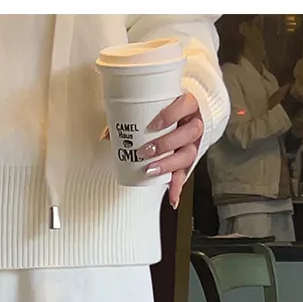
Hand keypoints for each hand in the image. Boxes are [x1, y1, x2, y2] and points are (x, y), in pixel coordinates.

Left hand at [141, 95, 203, 209]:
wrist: (187, 113)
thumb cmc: (167, 108)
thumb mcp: (153, 107)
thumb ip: (130, 116)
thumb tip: (107, 135)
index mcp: (188, 105)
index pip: (186, 105)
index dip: (171, 115)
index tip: (154, 125)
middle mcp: (194, 123)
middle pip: (189, 133)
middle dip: (166, 144)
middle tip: (145, 151)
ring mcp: (194, 142)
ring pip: (189, 154)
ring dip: (169, 164)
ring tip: (151, 170)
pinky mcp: (189, 158)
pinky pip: (186, 173)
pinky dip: (177, 186)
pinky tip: (172, 197)